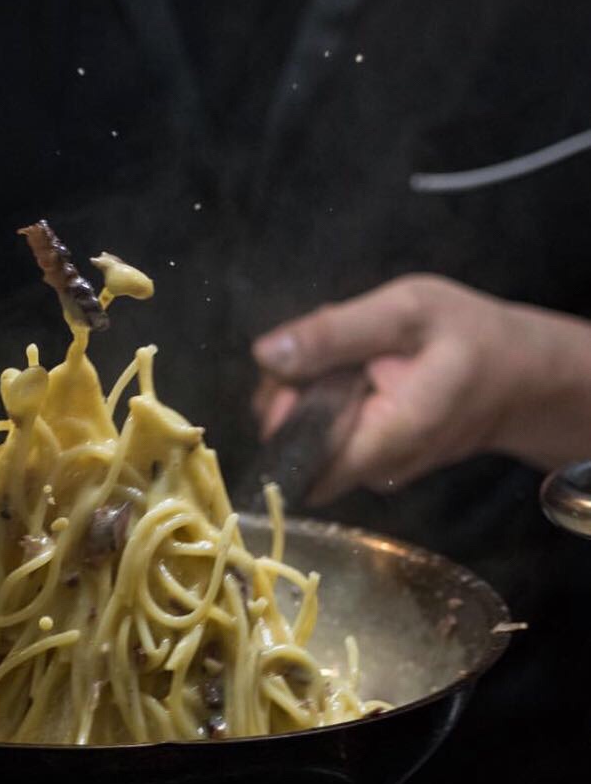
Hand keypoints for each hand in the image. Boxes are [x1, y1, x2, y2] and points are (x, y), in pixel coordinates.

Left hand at [251, 275, 573, 501]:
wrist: (519, 378)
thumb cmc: (472, 338)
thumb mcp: (407, 312)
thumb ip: (336, 334)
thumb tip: (264, 355)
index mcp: (384, 440)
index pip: (299, 458)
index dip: (281, 417)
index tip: (295, 374)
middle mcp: (372, 470)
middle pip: (294, 446)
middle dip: (290, 396)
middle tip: (327, 349)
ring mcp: (370, 472)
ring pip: (306, 439)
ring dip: (308, 394)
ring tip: (350, 357)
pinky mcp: (370, 462)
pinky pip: (327, 434)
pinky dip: (327, 400)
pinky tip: (357, 372)